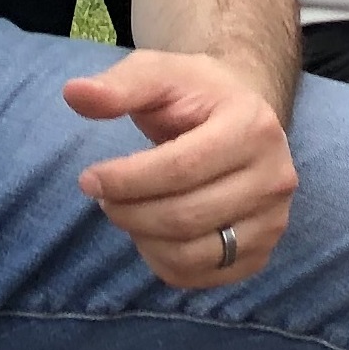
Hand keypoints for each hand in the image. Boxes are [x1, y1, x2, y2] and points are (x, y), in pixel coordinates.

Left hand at [64, 51, 296, 288]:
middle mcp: (274, 177)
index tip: (89, 178)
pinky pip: (199, 275)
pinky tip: (151, 231)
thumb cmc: (195, 95)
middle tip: (103, 198)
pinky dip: (162, 260)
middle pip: (184, 216)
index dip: (126, 180)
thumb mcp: (159, 74)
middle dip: (129, 212)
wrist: (241, 117)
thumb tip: (74, 93)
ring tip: (127, 210)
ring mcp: (273, 221)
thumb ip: (119, 86)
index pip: (181, 168)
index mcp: (253, 127)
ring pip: (191, 254)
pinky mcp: (262, 252)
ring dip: (143, 238)